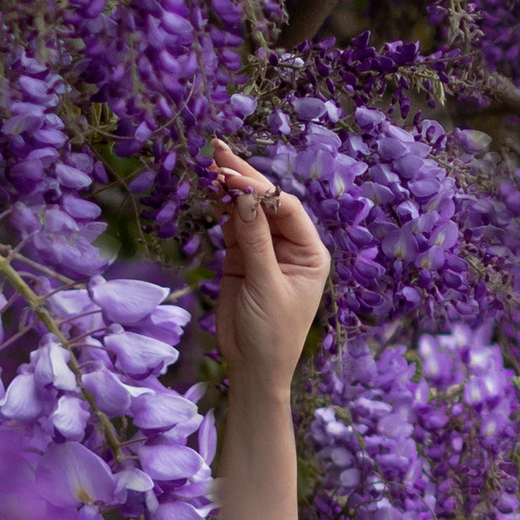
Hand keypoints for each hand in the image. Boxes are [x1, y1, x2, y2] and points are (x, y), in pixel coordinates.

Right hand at [210, 140, 331, 390]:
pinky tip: (210, 189)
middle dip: (244, 177)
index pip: (286, 209)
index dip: (259, 189)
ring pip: (248, 211)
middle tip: (217, 150)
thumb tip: (247, 196)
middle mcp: (291, 246)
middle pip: (267, 203)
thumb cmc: (272, 334)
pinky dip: (220, 209)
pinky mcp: (242, 258)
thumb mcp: (265, 286)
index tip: (232, 177)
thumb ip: (255, 241)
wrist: (252, 368)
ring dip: (230, 189)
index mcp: (310, 252)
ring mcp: (265, 250)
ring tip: (209, 163)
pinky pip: (233, 226)